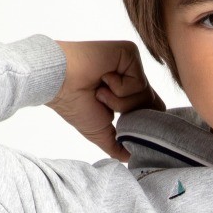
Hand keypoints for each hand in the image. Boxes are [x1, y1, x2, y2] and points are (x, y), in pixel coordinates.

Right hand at [48, 41, 165, 161]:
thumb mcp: (100, 133)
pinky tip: (102, 79)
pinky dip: (118, 88)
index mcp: (128, 92)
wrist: (59, 85)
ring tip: (99, 91)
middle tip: (105, 105)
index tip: (122, 122)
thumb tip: (131, 158)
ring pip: (146, 95)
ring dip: (119, 101)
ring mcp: (132, 65)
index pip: (152, 109)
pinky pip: (139, 82)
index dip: (142, 121)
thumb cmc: (74, 104)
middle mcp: (132, 77)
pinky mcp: (130, 53)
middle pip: (153, 105)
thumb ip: (117, 145)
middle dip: (128, 113)